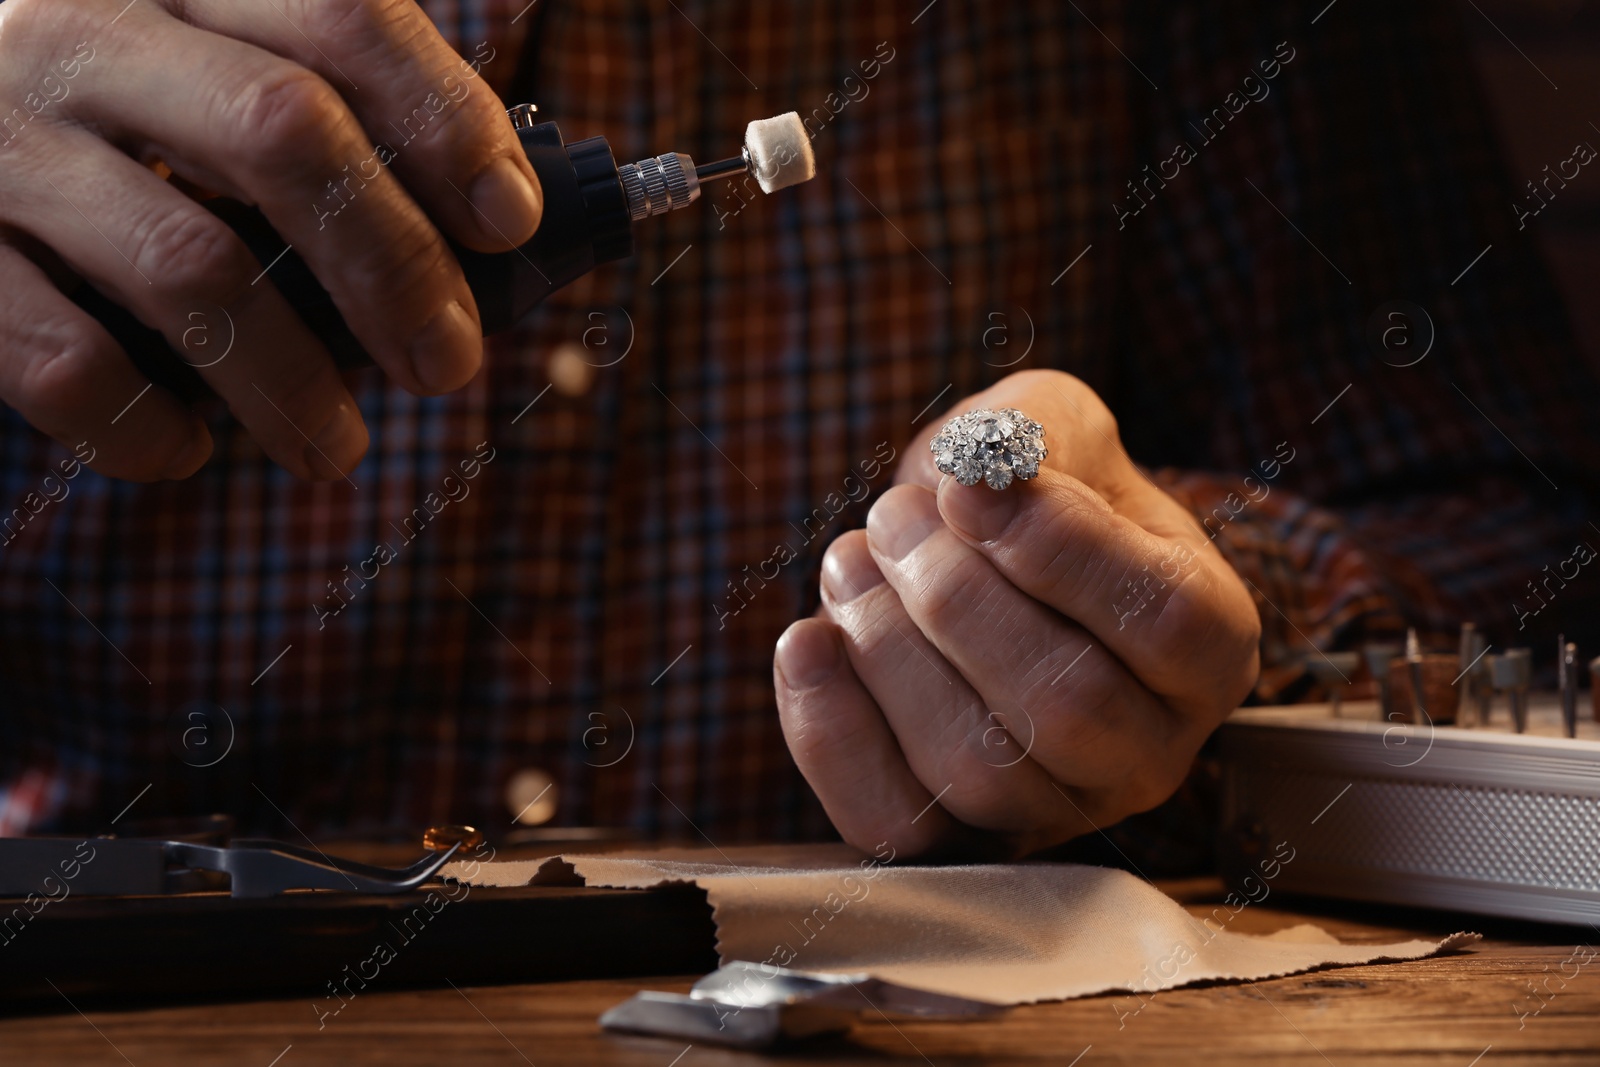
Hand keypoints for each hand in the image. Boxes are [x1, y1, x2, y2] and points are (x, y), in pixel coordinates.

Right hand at [0, 0, 542, 479]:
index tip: (511, 222)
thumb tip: (481, 243)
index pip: (341, 17)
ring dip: (294, 382)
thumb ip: (314, 129)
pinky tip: (187, 450)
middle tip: (447, 363)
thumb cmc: (93, 134)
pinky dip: (148, 426)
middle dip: (395, 266)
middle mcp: (81, 32)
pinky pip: (69, 360)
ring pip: (192, 265)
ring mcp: (0, 137)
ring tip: (337, 449)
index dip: (446, 122)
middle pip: (285, 133)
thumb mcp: (195, 80)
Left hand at [774, 369, 1260, 858]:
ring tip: (851, 560)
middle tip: (893, 516)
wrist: (963, 558)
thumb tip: (982, 464)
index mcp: (1211, 647)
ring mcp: (1052, 811)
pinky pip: (892, 823)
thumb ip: (1032, 430)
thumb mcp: (1052, 427)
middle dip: (955, 599)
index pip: (1166, 620)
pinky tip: (808, 640)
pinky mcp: (952, 841)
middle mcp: (1149, 751)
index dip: (1059, 547)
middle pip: (1067, 706)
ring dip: (888, 650)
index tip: (966, 481)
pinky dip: (831, 731)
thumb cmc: (1022, 491)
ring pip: (975, 770)